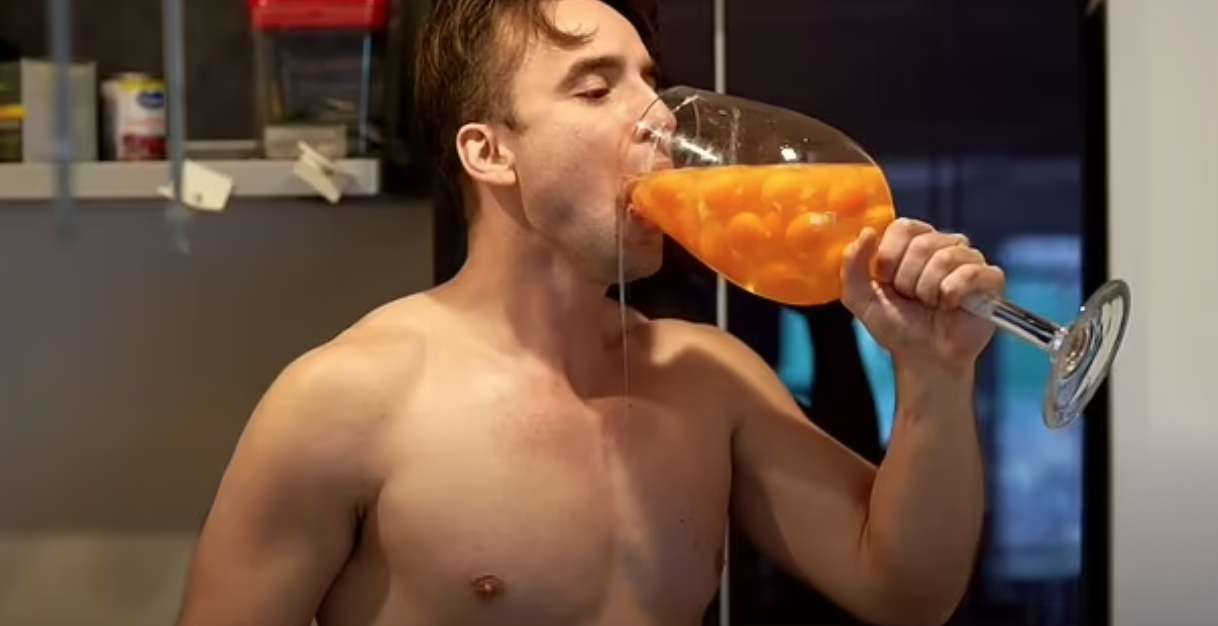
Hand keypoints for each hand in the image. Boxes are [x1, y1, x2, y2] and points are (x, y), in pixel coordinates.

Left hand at [839, 218, 1005, 369]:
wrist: (924, 357)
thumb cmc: (897, 325)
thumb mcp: (860, 298)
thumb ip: (852, 265)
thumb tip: (866, 232)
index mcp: (913, 242)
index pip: (902, 227)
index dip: (890, 257)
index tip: (887, 281)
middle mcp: (943, 244)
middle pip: (922, 244)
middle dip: (907, 280)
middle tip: (911, 298)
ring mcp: (969, 260)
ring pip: (944, 259)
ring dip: (927, 291)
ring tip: (930, 304)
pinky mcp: (990, 278)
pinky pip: (970, 273)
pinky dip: (952, 294)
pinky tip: (950, 306)